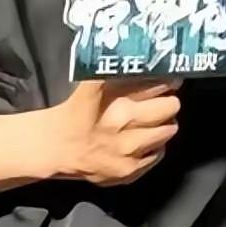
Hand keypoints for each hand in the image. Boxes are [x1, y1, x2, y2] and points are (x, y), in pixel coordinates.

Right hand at [47, 78, 180, 185]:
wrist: (55, 149)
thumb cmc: (73, 114)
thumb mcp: (90, 85)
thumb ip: (112, 71)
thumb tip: (133, 55)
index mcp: (114, 96)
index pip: (159, 83)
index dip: (167, 80)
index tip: (170, 80)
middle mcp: (123, 123)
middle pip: (171, 106)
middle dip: (167, 103)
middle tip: (160, 103)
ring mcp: (128, 150)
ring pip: (169, 130)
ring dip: (163, 125)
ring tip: (149, 122)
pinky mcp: (129, 171)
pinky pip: (159, 154)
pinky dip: (154, 146)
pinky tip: (140, 142)